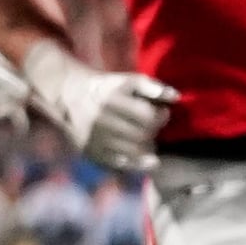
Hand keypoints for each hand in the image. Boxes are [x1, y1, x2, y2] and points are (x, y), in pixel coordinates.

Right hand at [20, 42, 178, 171]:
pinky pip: (117, 164)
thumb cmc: (107, 88)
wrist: (69, 95)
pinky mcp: (89, 151)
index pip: (148, 117)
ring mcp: (94, 138)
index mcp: (112, 100)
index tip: (162, 112)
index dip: (161, 116)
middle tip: (154, 127)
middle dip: (154, 133)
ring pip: (132, 152)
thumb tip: (176, 97)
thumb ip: (153, 87)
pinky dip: (134, 163)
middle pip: (141, 136)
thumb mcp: (129, 80)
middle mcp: (101, 121)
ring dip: (147, 149)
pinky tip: (142, 158)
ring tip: (147, 139)